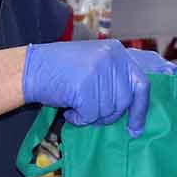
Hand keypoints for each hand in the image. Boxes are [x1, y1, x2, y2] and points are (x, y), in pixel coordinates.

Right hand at [22, 40, 176, 136]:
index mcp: (117, 52)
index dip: (145, 104)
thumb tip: (136, 102)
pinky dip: (79, 119)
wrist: (31, 68)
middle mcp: (113, 58)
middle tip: (102, 118)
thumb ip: (116, 77)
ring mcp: (100, 70)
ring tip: (76, 105)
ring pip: (109, 110)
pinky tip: (68, 108)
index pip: (143, 80)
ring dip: (92, 116)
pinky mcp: (86, 85)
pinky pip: (91, 115)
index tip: (142, 124)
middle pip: (128, 100)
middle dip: (115, 114)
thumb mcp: (94, 63)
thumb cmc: (61, 70)